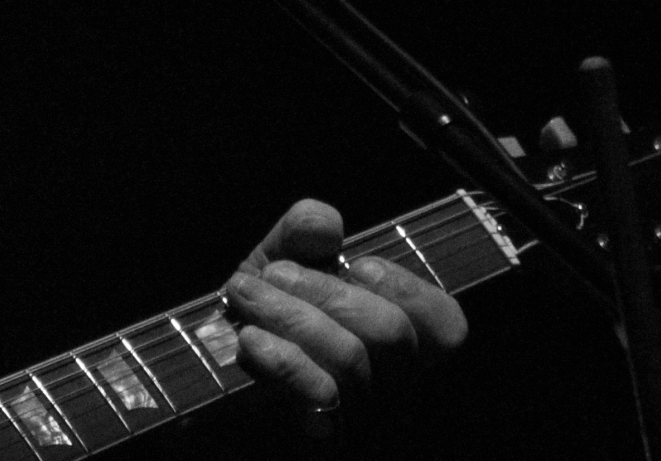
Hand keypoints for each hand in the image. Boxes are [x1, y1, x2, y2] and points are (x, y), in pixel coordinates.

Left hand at [223, 198, 466, 435]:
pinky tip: (250, 337)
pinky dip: (282, 358)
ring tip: (246, 293)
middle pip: (391, 333)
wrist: (214, 363)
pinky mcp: (323, 435)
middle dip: (326, 291)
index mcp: (403, 339)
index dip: (407, 289)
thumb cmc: (267, 306)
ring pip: (350, 360)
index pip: (445, 325)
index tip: (357, 265)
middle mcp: (393, 382)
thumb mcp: (284, 257)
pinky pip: (318, 396)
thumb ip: (305, 230)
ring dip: (291, 313)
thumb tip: (327, 225)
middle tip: (276, 273)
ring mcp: (362, 415)